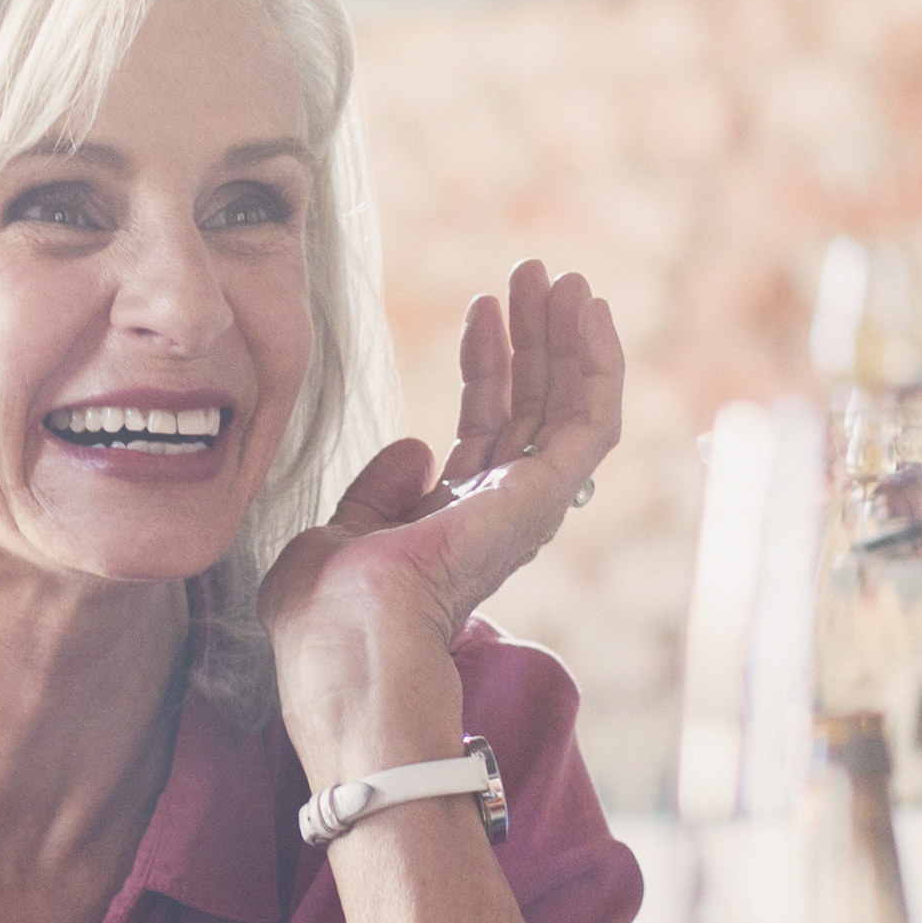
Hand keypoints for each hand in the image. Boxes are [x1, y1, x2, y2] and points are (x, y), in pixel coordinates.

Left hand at [259, 261, 624, 770]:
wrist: (348, 649)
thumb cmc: (325, 626)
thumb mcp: (332, 541)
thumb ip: (372, 496)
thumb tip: (415, 447)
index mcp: (451, 528)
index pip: (485, 432)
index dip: (488, 366)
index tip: (483, 308)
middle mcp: (498, 518)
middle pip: (531, 410)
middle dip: (536, 339)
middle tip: (533, 273)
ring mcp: (524, 511)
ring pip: (566, 410)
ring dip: (567, 340)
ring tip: (559, 277)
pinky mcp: (543, 499)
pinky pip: (590, 423)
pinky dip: (596, 365)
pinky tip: (588, 312)